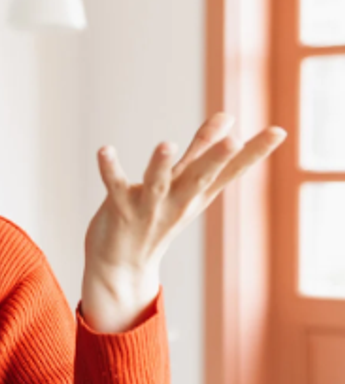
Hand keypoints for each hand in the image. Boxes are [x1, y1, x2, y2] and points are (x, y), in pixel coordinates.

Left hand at [81, 114, 285, 333]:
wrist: (121, 267)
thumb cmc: (156, 218)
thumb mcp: (185, 185)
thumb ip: (204, 149)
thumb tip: (228, 117)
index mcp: (197, 194)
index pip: (231, 172)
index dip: (255, 153)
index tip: (279, 131)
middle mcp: (178, 201)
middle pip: (200, 178)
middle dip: (216, 159)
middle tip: (235, 141)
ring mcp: (149, 208)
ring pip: (157, 184)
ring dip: (161, 165)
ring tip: (167, 144)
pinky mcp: (119, 210)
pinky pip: (115, 187)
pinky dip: (110, 169)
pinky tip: (105, 150)